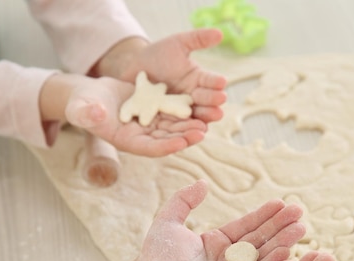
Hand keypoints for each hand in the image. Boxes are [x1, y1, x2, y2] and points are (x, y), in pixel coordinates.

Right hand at [62, 75, 206, 156]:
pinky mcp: (152, 111)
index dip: (166, 146)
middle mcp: (140, 136)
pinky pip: (170, 113)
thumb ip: (87, 113)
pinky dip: (183, 111)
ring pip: (172, 127)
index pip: (150, 148)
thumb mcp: (81, 108)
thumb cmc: (81, 105)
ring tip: (206, 121)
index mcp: (126, 141)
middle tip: (202, 131)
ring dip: (188, 125)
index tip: (181, 142)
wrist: (90, 95)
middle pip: (166, 139)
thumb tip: (96, 114)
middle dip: (184, 136)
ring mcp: (147, 125)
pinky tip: (198, 105)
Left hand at [96, 29, 226, 122]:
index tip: (221, 82)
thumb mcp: (177, 44)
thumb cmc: (156, 55)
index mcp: (199, 79)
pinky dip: (183, 132)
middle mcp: (194, 97)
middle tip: (218, 105)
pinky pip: (178, 128)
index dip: (216, 83)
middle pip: (207, 103)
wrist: (132, 69)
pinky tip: (186, 135)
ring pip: (196, 118)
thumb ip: (198, 39)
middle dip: (212, 104)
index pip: (211, 82)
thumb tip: (220, 33)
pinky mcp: (168, 121)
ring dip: (202, 121)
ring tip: (206, 122)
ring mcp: (182, 110)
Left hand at [125, 180, 305, 260]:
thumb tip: (203, 183)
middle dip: (280, 226)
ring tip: (301, 229)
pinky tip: (289, 254)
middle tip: (300, 213)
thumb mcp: (169, 221)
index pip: (246, 225)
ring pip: (262, 256)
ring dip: (282, 242)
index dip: (264, 214)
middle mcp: (228, 259)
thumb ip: (184, 200)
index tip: (283, 203)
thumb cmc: (156, 256)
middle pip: (259, 239)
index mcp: (217, 242)